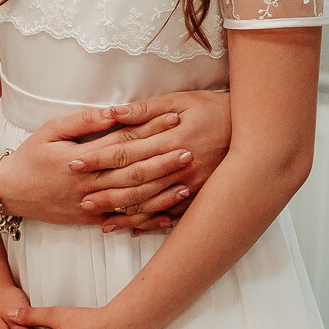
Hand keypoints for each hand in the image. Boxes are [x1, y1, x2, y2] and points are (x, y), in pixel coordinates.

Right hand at [1, 102, 199, 231]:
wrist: (9, 192)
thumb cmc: (31, 155)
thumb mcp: (52, 129)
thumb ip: (85, 121)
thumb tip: (116, 110)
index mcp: (81, 159)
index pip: (124, 142)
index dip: (151, 130)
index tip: (175, 119)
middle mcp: (89, 185)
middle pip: (133, 173)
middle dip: (164, 162)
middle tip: (191, 151)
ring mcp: (90, 206)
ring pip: (133, 200)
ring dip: (161, 193)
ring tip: (187, 183)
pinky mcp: (90, 220)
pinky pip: (122, 222)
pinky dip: (146, 221)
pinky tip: (168, 216)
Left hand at [72, 89, 232, 233]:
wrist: (255, 131)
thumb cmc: (214, 109)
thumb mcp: (181, 100)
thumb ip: (145, 110)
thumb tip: (112, 113)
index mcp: (169, 139)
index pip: (124, 151)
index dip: (97, 159)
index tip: (73, 164)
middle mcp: (178, 166)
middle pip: (133, 182)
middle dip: (104, 191)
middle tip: (79, 199)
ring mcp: (190, 185)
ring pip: (150, 203)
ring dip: (123, 213)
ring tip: (99, 220)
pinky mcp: (200, 196)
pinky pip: (171, 214)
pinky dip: (150, 222)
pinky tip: (132, 228)